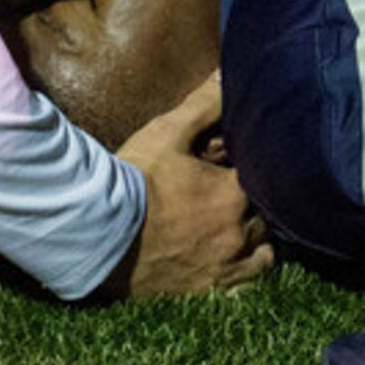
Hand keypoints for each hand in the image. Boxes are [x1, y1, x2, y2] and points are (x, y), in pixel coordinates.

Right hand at [108, 74, 273, 298]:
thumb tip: (226, 73)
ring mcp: (225, 267)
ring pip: (264, 254)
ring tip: (236, 226)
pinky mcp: (209, 292)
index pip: (265, 175)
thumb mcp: (166, 133)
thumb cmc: (132, 180)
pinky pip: (245, 288)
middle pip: (266, 215)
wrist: (98, 233)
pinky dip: (244, 273)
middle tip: (232, 192)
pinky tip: (231, 261)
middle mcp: (238, 234)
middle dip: (254, 203)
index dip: (252, 167)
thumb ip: (203, 104)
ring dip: (255, 239)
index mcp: (234, 194)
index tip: (236, 163)